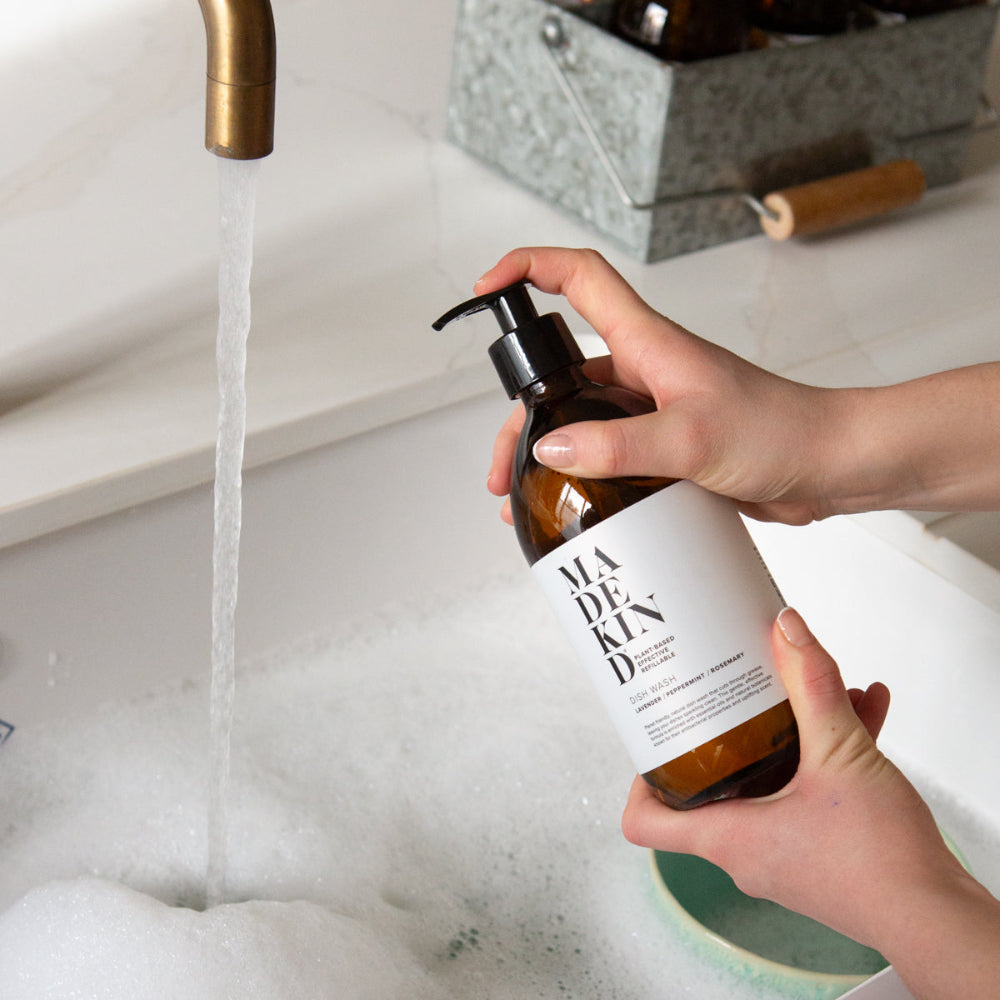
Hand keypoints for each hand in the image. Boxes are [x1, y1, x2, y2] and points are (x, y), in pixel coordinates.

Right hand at [480, 247, 842, 525]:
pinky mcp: (662, 444)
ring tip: (523, 499)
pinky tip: (573, 507)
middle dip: (520, 414)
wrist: (829, 464)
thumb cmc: (781, 430)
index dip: (527, 268)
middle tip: (504, 466)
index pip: (577, 277)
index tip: (487, 288)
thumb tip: (552, 449)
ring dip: (546, 453)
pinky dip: (582, 476)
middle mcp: (642, 368)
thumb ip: (619, 445)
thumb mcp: (693, 437)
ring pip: (578, 419)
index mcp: (647, 343)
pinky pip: (607, 452)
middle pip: (558, 372)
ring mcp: (650, 407)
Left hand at [622, 608, 999, 999]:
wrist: (939, 917)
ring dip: (791, 733)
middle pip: (709, 786)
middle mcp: (746, 850)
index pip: (643, 821)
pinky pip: (805, 793)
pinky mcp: (817, 852)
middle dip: (730, 733)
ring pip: (769, 781)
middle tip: (733, 693)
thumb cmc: (882, 862)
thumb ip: (812, 686)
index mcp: (728, 836)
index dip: (640, 777)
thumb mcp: (840, 753)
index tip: (660, 733)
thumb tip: (786, 631)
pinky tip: (863, 710)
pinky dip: (823, 755)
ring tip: (821, 689)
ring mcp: (782, 854)